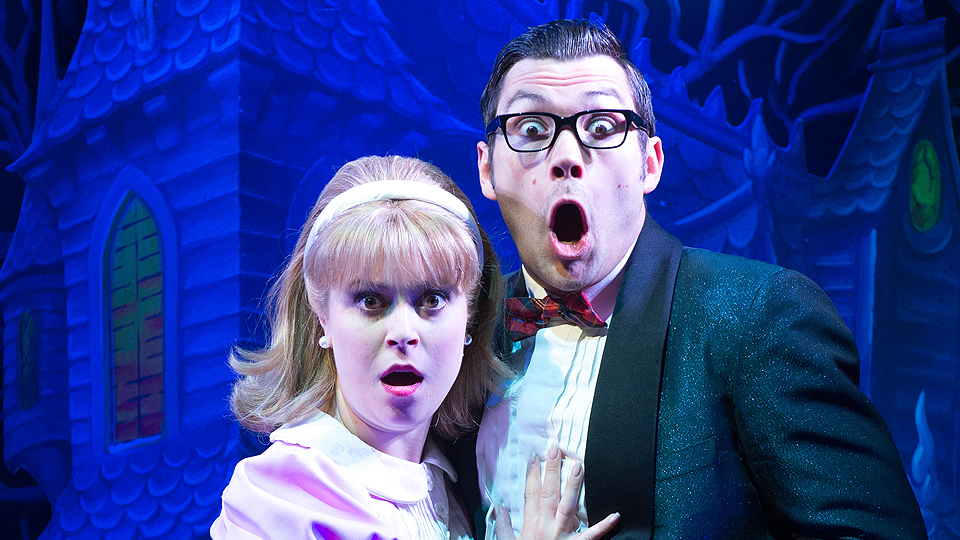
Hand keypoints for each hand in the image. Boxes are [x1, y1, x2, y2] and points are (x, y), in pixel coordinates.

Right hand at [493, 446, 619, 539]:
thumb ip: (503, 525)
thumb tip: (498, 508)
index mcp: (531, 524)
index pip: (530, 493)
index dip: (532, 473)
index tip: (534, 455)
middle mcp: (545, 526)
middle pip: (548, 493)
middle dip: (551, 470)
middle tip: (556, 449)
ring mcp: (560, 535)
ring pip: (567, 506)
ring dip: (573, 486)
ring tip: (578, 467)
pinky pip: (591, 536)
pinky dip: (603, 526)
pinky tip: (615, 515)